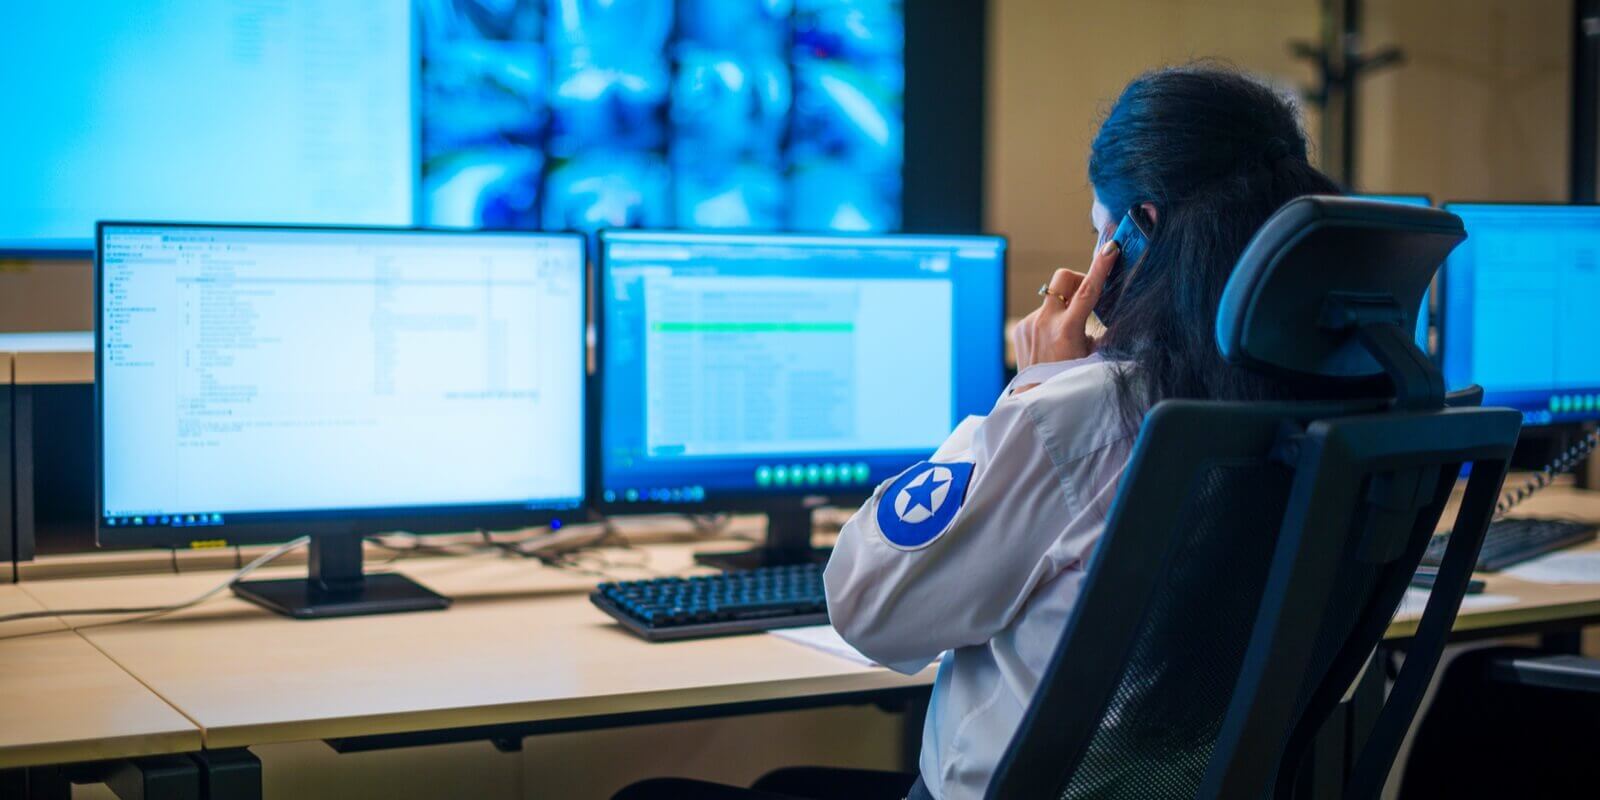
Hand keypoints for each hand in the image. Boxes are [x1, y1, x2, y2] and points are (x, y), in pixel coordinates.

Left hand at [1012, 238, 1117, 373]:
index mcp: (1067, 330)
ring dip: (1065, 306)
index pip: (1087, 290)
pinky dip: (1052, 319)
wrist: (1036, 396)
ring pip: (1053, 297)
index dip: (1101, 267)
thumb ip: (1108, 333)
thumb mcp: (1094, 356)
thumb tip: (1126, 314)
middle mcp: (1045, 323)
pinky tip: (1053, 340)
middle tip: (1087, 296)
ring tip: (1068, 333)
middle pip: (1063, 278)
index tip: (1111, 248)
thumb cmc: (1070, 377)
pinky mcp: (1020, 327)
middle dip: (1078, 280)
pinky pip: (1041, 311)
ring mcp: (1030, 323)